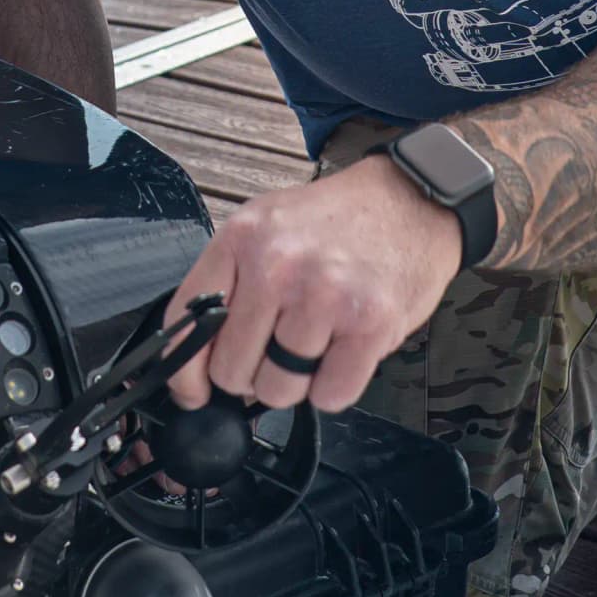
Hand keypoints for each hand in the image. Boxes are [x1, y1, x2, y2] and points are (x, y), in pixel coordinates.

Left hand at [165, 155, 462, 413]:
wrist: (410, 200)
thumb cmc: (337, 221)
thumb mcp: (266, 227)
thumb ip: (229, 283)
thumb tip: (199, 362)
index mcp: (242, 238)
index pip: (189, 322)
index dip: (185, 372)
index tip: (193, 391)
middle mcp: (278, 265)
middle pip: (232, 370)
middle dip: (252, 374)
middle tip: (278, 349)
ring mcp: (324, 296)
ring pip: (279, 390)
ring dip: (296, 381)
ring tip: (317, 342)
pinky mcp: (369, 325)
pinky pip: (329, 396)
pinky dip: (335, 386)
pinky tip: (344, 351)